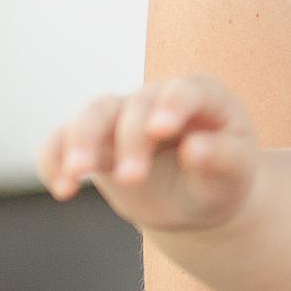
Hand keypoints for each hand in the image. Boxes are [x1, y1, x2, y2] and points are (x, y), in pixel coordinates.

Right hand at [40, 75, 258, 229]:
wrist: (196, 201)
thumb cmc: (222, 180)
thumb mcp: (235, 174)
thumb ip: (222, 159)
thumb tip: (193, 149)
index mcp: (202, 97)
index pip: (185, 89)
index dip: (172, 105)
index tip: (161, 131)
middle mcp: (158, 100)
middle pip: (135, 105)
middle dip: (130, 140)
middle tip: (132, 178)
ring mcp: (122, 118)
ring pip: (94, 114)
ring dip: (81, 141)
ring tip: (76, 176)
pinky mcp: (96, 143)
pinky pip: (63, 140)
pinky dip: (54, 159)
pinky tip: (62, 188)